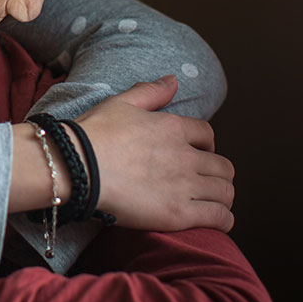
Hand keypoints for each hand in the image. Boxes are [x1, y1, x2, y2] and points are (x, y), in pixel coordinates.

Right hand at [76, 75, 235, 231]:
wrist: (77, 167)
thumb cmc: (93, 134)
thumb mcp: (120, 103)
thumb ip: (150, 92)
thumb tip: (173, 80)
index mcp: (173, 127)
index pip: (207, 135)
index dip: (206, 145)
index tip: (197, 153)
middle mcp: (185, 155)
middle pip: (223, 166)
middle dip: (218, 174)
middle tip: (205, 182)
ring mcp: (184, 185)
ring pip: (225, 192)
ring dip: (222, 197)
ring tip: (212, 202)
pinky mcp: (179, 213)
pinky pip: (219, 217)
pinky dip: (223, 219)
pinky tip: (215, 221)